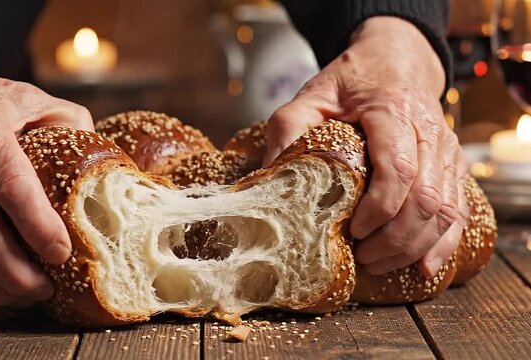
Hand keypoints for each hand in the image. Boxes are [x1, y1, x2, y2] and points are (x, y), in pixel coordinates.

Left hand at [264, 17, 468, 276]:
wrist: (396, 59)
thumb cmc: (352, 80)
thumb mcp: (311, 94)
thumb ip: (288, 127)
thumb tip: (268, 176)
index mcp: (392, 111)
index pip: (398, 167)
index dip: (379, 208)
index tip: (354, 231)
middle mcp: (429, 131)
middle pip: (426, 197)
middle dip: (395, 239)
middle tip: (362, 258)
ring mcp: (446, 150)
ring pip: (446, 208)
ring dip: (415, 246)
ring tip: (380, 264)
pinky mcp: (453, 165)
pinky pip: (459, 209)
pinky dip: (444, 243)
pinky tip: (424, 267)